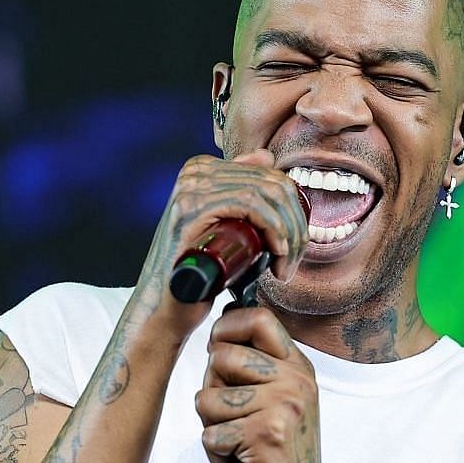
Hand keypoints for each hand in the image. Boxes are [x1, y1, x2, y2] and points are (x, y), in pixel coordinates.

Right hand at [134, 150, 306, 342]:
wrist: (167, 305)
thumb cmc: (199, 272)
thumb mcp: (225, 224)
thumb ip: (240, 191)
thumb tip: (267, 157)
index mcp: (204, 168)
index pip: (269, 174)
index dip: (294, 209)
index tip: (296, 245)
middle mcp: (196, 171)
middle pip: (271, 183)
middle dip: (295, 223)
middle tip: (294, 259)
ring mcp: (191, 186)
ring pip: (266, 194)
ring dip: (289, 232)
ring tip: (286, 265)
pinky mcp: (193, 207)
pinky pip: (251, 205)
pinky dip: (274, 229)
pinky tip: (278, 253)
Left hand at [194, 305, 341, 462]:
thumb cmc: (282, 462)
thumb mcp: (281, 404)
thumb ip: (257, 369)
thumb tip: (218, 334)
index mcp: (299, 368)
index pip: (258, 318)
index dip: (226, 329)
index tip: (220, 352)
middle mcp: (296, 381)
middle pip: (222, 355)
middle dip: (212, 389)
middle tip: (233, 418)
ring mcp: (283, 406)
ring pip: (208, 397)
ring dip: (212, 427)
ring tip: (239, 444)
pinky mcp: (266, 434)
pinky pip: (210, 433)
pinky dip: (215, 455)